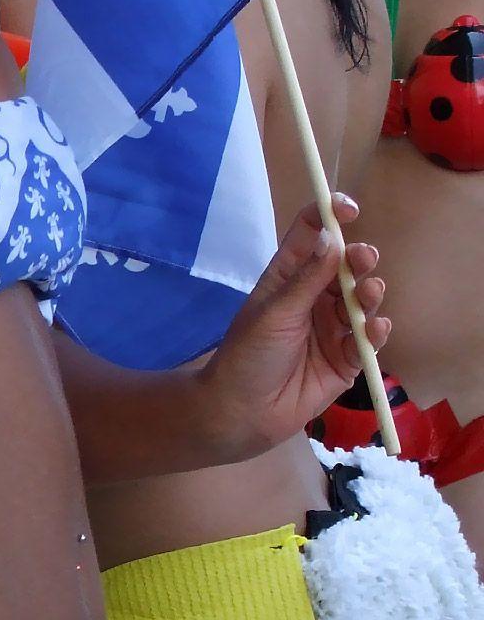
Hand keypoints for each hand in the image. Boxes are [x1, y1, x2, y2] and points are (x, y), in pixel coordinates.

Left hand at [201, 196, 388, 461]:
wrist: (242, 411)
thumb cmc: (248, 356)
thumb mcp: (275, 312)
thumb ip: (307, 279)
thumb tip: (332, 237)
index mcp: (289, 278)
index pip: (312, 236)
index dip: (330, 217)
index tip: (348, 208)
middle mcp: (314, 298)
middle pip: (346, 267)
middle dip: (359, 259)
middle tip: (363, 259)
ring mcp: (332, 328)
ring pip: (363, 301)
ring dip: (371, 294)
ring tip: (370, 293)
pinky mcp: (346, 360)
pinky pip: (368, 341)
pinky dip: (376, 332)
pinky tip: (375, 328)